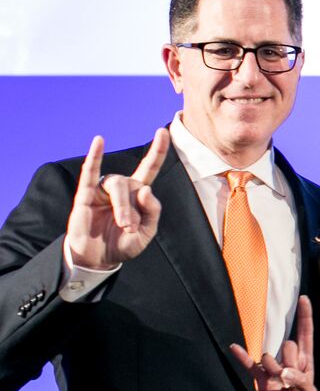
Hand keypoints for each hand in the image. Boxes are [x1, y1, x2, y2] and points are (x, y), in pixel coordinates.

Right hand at [64, 130, 169, 270]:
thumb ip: (152, 212)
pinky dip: (94, 156)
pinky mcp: (85, 195)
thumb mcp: (146, 232)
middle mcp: (121, 188)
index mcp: (138, 195)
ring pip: (116, 185)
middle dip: (132, 209)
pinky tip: (99, 141)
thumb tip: (145, 189)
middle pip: (131, 185)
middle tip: (129, 228)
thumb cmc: (123, 244)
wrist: (98, 259)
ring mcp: (102, 191)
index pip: (149, 167)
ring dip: (121, 206)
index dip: (157, 151)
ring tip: (123, 225)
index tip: (163, 131)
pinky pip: (89, 172)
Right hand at [230, 295, 317, 390]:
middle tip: (290, 378)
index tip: (304, 298)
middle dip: (289, 359)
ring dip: (273, 369)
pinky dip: (242, 356)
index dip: (305, 317)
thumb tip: (285, 371)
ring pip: (270, 356)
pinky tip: (234, 346)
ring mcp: (274, 370)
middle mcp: (290, 362)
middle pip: (288, 345)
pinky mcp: (260, 380)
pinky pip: (250, 365)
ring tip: (277, 385)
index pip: (306, 335)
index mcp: (306, 363)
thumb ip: (300, 381)